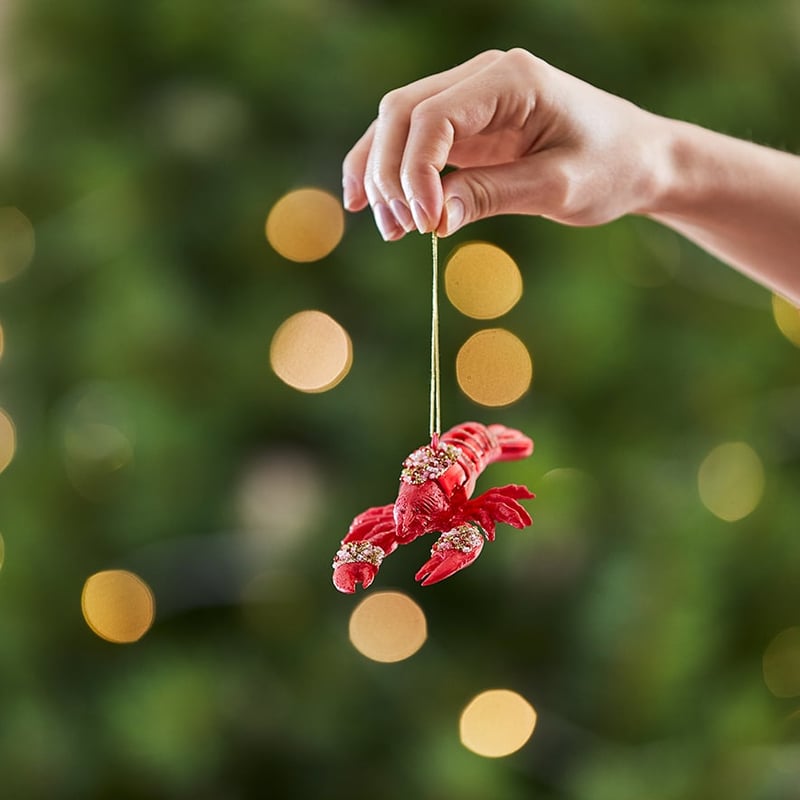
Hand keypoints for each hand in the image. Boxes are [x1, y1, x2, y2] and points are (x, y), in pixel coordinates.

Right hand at [342, 48, 665, 239]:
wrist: (637, 158)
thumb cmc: (611, 166)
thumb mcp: (559, 187)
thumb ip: (495, 196)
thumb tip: (434, 220)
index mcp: (511, 79)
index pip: (434, 116)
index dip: (416, 172)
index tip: (426, 224)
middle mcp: (482, 79)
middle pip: (401, 113)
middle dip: (388, 174)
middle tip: (399, 231)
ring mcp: (469, 101)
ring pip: (395, 126)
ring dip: (380, 175)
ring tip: (389, 229)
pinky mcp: (464, 128)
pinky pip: (411, 143)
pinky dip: (389, 172)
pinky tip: (372, 205)